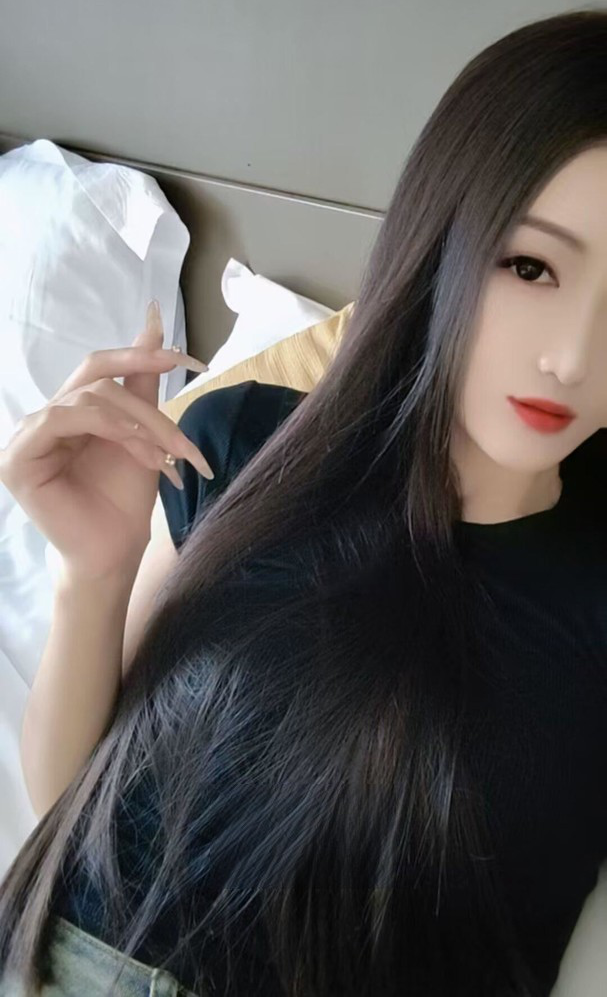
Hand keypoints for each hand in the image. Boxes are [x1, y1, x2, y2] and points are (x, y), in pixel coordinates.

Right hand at [0, 302, 212, 579]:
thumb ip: (142, 379)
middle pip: (97, 380)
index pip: (98, 366)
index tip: (190, 359)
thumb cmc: (125, 498)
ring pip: (88, 400)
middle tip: (184, 440)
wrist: (116, 550)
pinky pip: (62, 419)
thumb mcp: (143, 430)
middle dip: (149, 406)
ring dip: (138, 425)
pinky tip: (137, 448)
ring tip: (165, 457)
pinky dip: (108, 428)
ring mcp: (26, 436)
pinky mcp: (17, 458)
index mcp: (68, 410)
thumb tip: (154, 318)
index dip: (141, 354)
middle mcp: (43, 418)